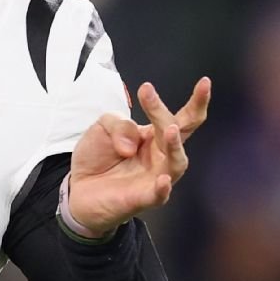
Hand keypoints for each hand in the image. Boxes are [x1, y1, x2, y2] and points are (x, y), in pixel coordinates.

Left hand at [67, 77, 210, 236]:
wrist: (78, 189)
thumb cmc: (97, 157)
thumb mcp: (102, 127)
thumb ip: (119, 124)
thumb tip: (134, 141)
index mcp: (153, 136)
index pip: (179, 117)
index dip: (195, 101)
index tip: (200, 82)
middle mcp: (160, 156)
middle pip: (180, 132)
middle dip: (190, 111)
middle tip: (176, 94)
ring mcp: (154, 178)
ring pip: (176, 162)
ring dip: (175, 145)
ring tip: (169, 129)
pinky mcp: (142, 198)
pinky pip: (159, 195)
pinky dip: (163, 188)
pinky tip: (163, 179)